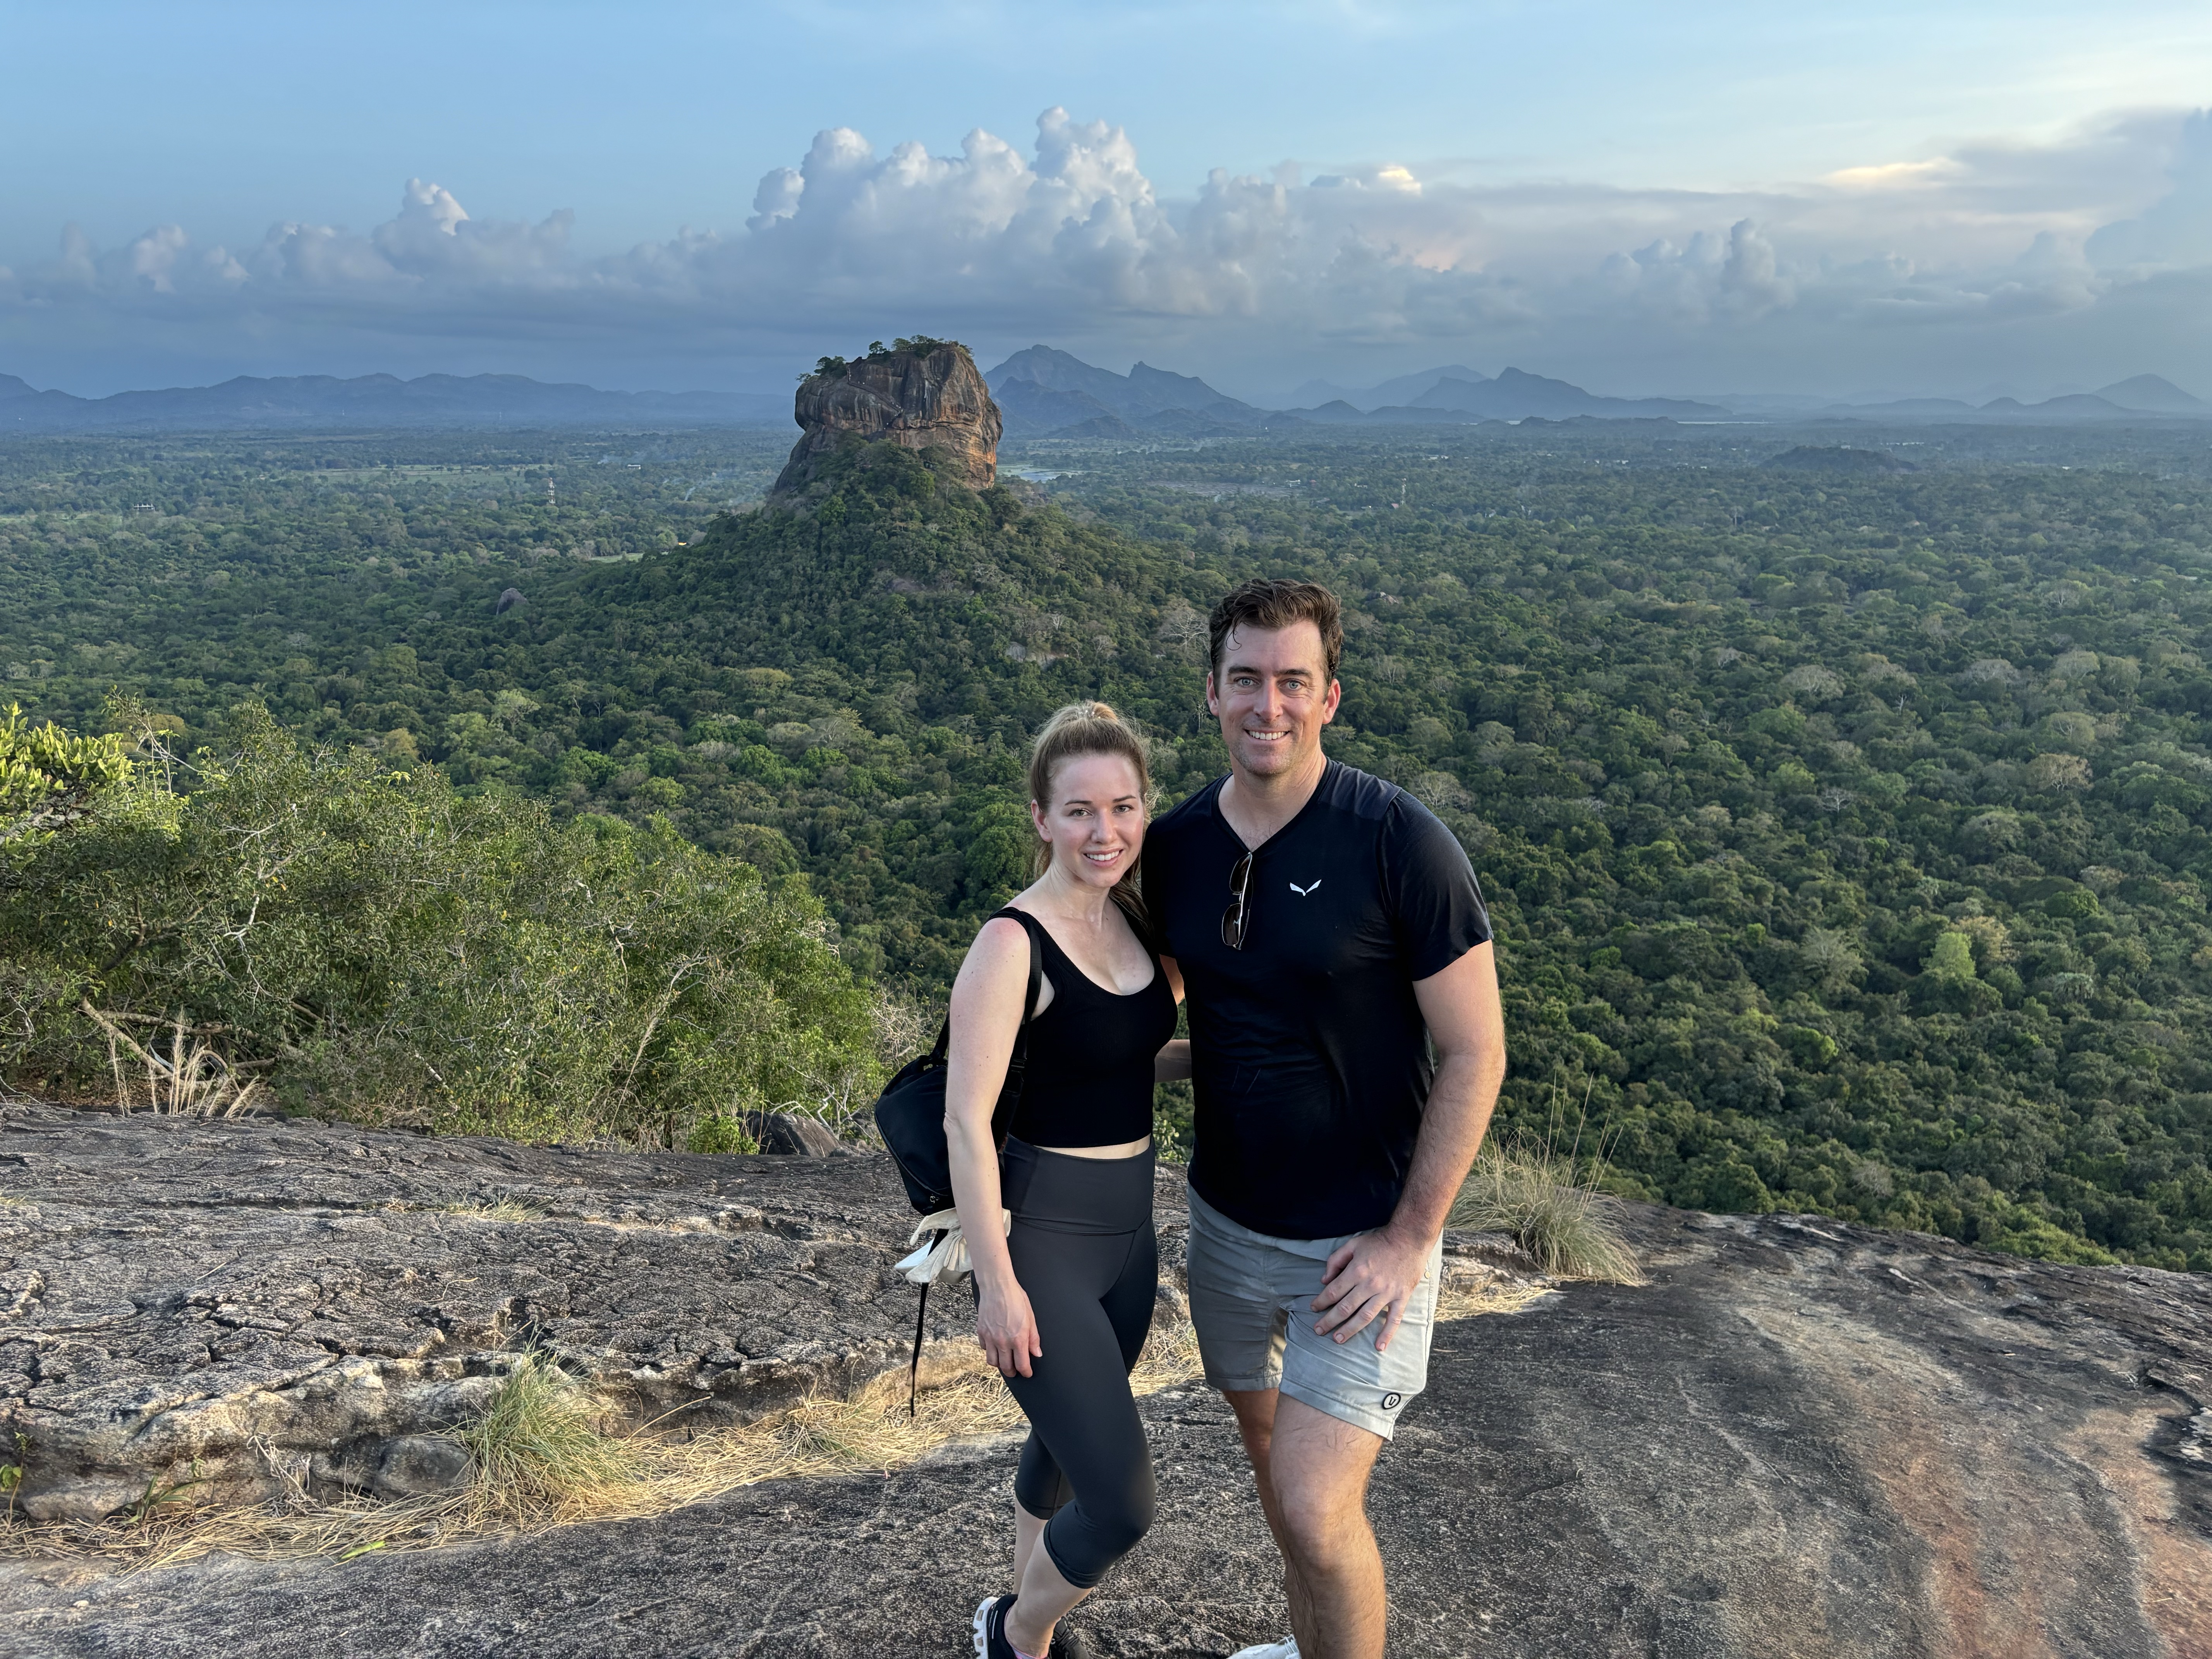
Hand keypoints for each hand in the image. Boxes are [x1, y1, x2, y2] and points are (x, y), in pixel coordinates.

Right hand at [975, 1277, 1042, 1378]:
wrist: (997, 1286)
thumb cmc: (1016, 1298)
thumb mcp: (1031, 1317)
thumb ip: (1033, 1338)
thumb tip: (1036, 1353)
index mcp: (1018, 1339)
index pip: (1022, 1365)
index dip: (1026, 1372)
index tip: (1027, 1373)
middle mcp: (1003, 1342)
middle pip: (1006, 1367)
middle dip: (1012, 1372)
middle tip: (1015, 1371)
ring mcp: (990, 1338)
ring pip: (992, 1362)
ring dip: (999, 1365)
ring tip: (1004, 1362)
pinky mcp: (981, 1332)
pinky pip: (984, 1348)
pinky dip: (989, 1351)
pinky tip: (995, 1346)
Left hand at [1312, 1226, 1432, 1351]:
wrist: (1410, 1239)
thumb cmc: (1380, 1241)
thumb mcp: (1353, 1244)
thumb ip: (1336, 1260)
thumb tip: (1324, 1279)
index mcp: (1356, 1270)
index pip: (1334, 1291)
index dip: (1321, 1301)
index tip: (1313, 1308)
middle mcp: (1370, 1284)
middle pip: (1346, 1307)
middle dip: (1330, 1320)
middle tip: (1319, 1330)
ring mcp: (1387, 1293)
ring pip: (1365, 1316)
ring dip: (1350, 1330)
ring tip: (1338, 1339)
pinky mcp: (1401, 1297)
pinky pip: (1394, 1319)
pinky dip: (1387, 1334)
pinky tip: (1379, 1347)